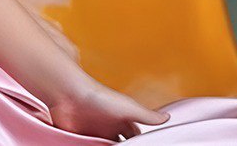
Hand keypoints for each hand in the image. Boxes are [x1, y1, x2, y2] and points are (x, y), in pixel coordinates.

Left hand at [47, 77, 170, 140]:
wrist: (69, 95)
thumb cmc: (99, 97)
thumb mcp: (127, 107)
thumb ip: (147, 115)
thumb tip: (167, 118)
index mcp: (122, 121)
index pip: (136, 137)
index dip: (142, 143)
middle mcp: (109, 128)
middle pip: (122, 144)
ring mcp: (95, 133)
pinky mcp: (81, 138)